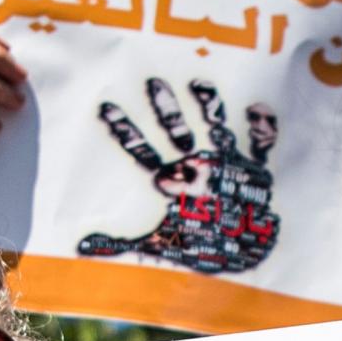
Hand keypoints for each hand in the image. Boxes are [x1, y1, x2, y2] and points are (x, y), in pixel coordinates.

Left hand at [76, 79, 280, 275]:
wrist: (243, 258)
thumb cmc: (201, 249)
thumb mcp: (159, 245)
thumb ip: (120, 243)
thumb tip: (79, 248)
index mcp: (172, 179)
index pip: (141, 150)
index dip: (124, 130)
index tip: (105, 106)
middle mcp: (196, 165)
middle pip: (175, 130)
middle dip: (165, 109)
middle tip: (152, 82)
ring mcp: (225, 164)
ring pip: (214, 127)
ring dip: (208, 106)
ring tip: (199, 84)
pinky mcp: (255, 171)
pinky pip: (261, 144)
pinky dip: (262, 128)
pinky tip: (255, 109)